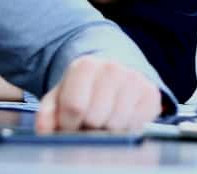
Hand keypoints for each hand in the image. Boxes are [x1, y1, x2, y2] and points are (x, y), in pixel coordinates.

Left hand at [33, 55, 161, 132]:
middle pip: (95, 118)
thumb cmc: (84, 89)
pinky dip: (126, 129)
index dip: (68, 124)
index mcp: (85, 65)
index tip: (69, 124)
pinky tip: (120, 119)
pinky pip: (136, 125)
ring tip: (103, 119)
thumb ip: (48, 113)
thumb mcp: (61, 96)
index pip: (75, 107)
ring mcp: (134, 79)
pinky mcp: (151, 93)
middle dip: (87, 127)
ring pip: (116, 124)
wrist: (116, 73)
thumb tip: (44, 129)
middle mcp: (112, 68)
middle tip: (87, 122)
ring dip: (106, 130)